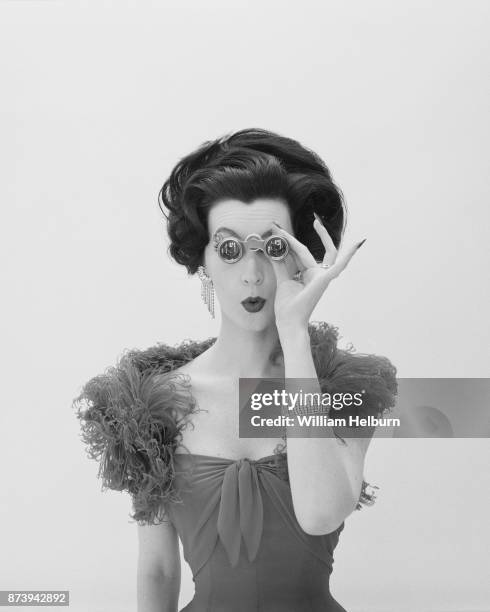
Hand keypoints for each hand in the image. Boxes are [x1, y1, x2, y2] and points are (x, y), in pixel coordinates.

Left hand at [270, 217, 365, 331]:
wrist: (289, 322)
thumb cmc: (287, 307)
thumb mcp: (282, 281)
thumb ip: (280, 265)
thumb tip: (274, 249)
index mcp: (307, 274)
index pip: (298, 253)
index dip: (286, 241)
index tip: (275, 229)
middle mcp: (317, 274)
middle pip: (306, 251)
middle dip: (294, 238)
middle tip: (281, 225)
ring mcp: (323, 276)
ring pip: (324, 252)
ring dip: (322, 237)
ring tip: (316, 223)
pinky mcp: (325, 279)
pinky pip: (340, 265)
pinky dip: (350, 255)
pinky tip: (358, 244)